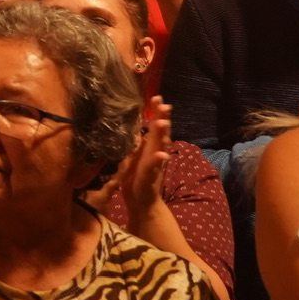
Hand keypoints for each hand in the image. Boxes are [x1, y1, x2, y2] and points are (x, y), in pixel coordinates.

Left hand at [116, 98, 172, 222]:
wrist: (142, 202)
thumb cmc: (137, 179)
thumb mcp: (133, 157)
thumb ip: (136, 143)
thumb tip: (133, 127)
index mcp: (150, 148)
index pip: (154, 127)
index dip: (157, 113)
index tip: (157, 97)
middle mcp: (155, 153)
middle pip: (161, 133)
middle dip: (163, 118)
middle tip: (165, 104)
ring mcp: (154, 164)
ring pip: (160, 146)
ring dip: (162, 135)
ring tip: (164, 122)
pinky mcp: (151, 175)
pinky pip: (156, 166)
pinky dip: (159, 159)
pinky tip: (162, 153)